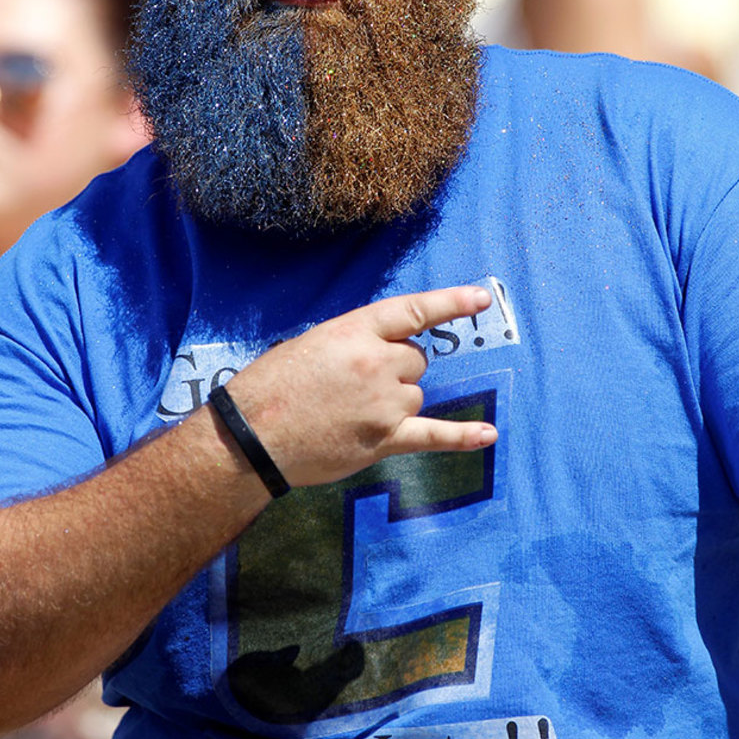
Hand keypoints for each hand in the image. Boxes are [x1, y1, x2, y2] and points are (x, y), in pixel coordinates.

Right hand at [226, 285, 496, 486]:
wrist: (251, 438)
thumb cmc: (270, 387)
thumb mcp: (310, 344)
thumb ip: (354, 342)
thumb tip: (384, 355)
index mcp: (354, 332)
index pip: (414, 311)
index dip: (450, 302)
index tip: (481, 298)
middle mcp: (376, 363)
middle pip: (415, 360)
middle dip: (395, 369)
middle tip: (354, 385)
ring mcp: (383, 404)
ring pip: (415, 395)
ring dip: (395, 401)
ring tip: (349, 412)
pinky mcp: (384, 440)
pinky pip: (434, 435)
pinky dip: (462, 436)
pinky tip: (488, 433)